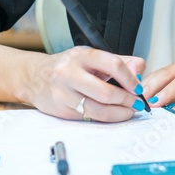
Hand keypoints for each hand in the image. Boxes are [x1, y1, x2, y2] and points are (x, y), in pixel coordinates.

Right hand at [25, 47, 146, 121]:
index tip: (138, 88)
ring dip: (119, 113)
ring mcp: (63, 93)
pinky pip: (89, 118)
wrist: (35, 76)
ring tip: (128, 111)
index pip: (113, 65)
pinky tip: (112, 114)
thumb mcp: (91, 56)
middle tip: (137, 104)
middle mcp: (70, 72)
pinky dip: (105, 119)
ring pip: (98, 110)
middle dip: (127, 100)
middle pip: (106, 92)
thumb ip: (118, 62)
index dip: (130, 79)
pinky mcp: (61, 110)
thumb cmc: (68, 66)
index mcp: (82, 55)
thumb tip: (139, 74)